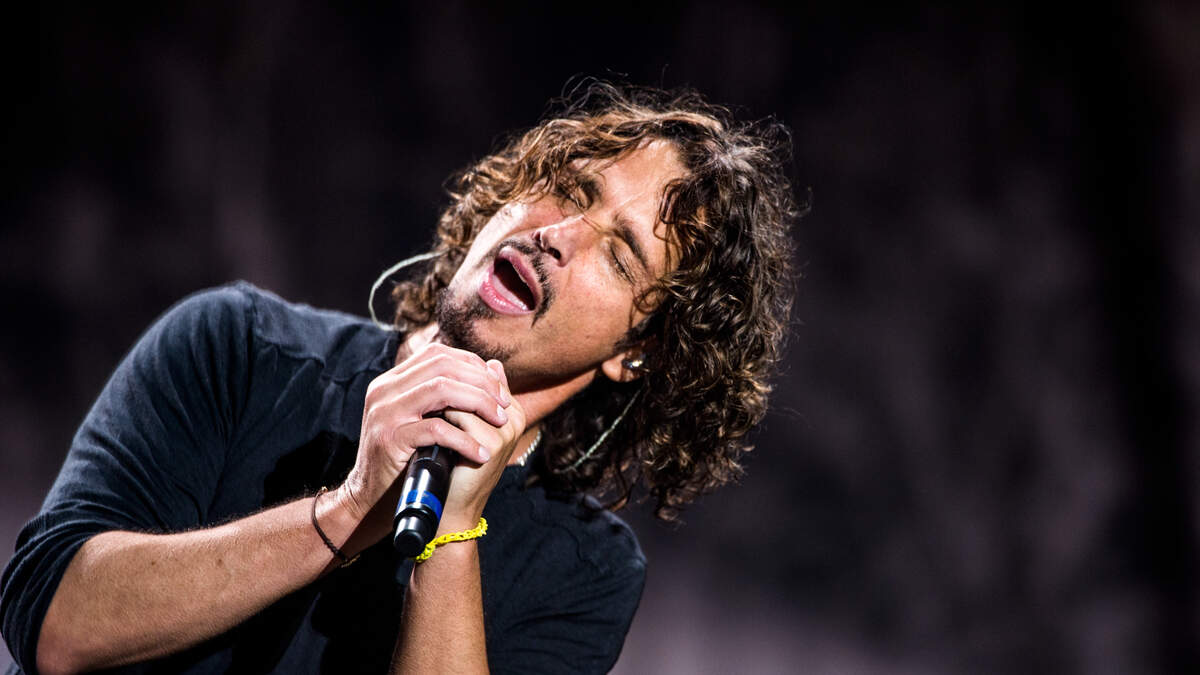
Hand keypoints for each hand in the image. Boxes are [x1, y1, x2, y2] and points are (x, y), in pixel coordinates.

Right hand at [333, 343, 510, 543]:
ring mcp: (384, 412)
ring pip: (441, 389)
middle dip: (481, 382)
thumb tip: (497, 366)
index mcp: (393, 381)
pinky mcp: (388, 439)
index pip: (438, 354)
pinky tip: (481, 453)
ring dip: (478, 403)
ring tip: (499, 422)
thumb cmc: (407, 457)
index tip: (498, 388)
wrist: (371, 497)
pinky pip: (436, 429)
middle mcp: (384, 390)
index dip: (473, 365)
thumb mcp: (429, 418)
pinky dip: (464, 440)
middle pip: (443, 366)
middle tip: (504, 405)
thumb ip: (455, 392)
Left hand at [439, 362, 526, 531]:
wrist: (447, 505)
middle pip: (474, 379)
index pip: (480, 373)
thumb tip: (470, 366)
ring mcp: (507, 431)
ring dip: (439, 403)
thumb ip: (466, 396)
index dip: (450, 376)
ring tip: (423, 416)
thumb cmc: (449, 464)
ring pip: (465, 396)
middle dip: (444, 384)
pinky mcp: (494, 445)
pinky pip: (461, 417)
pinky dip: (439, 420)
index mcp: (509, 409)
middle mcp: (513, 417)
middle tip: (419, 397)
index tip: (426, 386)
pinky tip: (426, 431)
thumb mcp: (458, 426)